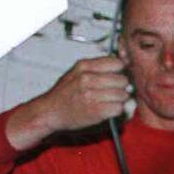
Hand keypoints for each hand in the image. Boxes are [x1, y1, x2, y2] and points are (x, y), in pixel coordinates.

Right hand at [6, 56, 130, 150]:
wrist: (50, 111)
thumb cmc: (65, 92)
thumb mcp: (77, 71)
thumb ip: (98, 67)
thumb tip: (123, 64)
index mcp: (84, 66)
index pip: (116, 63)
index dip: (121, 71)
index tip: (118, 76)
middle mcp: (87, 79)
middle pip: (122, 80)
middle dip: (122, 86)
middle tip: (115, 91)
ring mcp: (91, 95)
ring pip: (123, 95)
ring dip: (121, 100)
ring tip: (111, 101)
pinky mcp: (95, 111)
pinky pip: (119, 109)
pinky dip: (117, 110)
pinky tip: (109, 109)